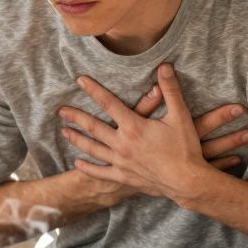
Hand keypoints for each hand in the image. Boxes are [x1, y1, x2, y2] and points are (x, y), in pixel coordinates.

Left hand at [67, 69, 247, 207]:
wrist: (187, 181)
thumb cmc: (185, 148)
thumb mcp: (180, 116)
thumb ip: (170, 90)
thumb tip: (164, 66)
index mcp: (133, 127)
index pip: (108, 103)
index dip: (93, 90)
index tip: (79, 80)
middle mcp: (122, 144)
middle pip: (94, 127)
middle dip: (76, 117)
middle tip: (60, 111)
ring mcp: (120, 162)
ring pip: (93, 149)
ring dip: (77, 139)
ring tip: (64, 132)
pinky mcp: (123, 177)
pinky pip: (101, 173)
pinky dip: (88, 168)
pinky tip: (77, 163)